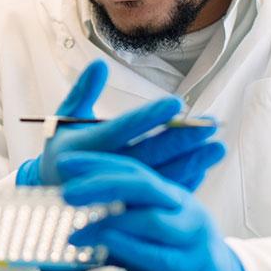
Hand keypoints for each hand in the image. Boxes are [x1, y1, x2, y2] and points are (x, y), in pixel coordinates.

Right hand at [16, 60, 222, 189]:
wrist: (52, 194)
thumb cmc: (62, 149)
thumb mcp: (64, 118)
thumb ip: (83, 91)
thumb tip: (100, 63)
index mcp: (84, 148)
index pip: (121, 130)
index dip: (149, 118)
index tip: (176, 104)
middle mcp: (100, 172)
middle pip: (147, 156)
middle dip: (181, 140)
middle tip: (210, 126)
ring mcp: (116, 193)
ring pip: (158, 178)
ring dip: (191, 164)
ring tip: (218, 148)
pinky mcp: (128, 206)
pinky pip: (158, 195)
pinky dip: (181, 184)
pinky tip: (202, 169)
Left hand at [59, 152, 249, 270]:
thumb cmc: (173, 259)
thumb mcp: (142, 237)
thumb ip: (111, 231)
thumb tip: (63, 237)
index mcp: (169, 194)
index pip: (133, 170)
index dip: (98, 164)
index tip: (65, 163)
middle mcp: (182, 208)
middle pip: (142, 185)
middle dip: (101, 183)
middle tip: (66, 192)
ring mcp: (190, 236)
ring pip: (150, 219)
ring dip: (108, 223)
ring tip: (74, 231)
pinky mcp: (189, 267)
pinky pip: (156, 254)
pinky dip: (126, 248)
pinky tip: (103, 247)